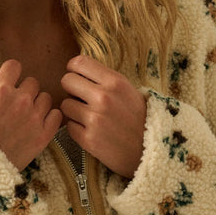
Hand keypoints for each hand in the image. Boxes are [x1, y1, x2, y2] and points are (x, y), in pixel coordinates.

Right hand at [0, 59, 62, 171]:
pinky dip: (50, 118)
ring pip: (46, 98)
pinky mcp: (44, 135)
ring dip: (38, 104)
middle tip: (17, 104)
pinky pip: (57, 115)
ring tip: (28, 116)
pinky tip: (40, 124)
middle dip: (25, 91)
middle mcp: (20, 99)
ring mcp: (35, 117)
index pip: (14, 66)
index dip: (11, 73)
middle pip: (33, 82)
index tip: (10, 81)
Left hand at [60, 55, 146, 177]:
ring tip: (89, 117)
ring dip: (73, 110)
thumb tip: (78, 71)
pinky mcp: (88, 139)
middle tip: (81, 98)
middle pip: (66, 81)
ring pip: (65, 105)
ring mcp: (94, 119)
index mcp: (115, 82)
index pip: (79, 62)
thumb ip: (106, 80)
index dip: (74, 70)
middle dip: (71, 89)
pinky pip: (69, 126)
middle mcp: (103, 98)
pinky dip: (77, 129)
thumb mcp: (129, 91)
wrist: (149, 152)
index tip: (78, 77)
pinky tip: (91, 131)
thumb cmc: (139, 119)